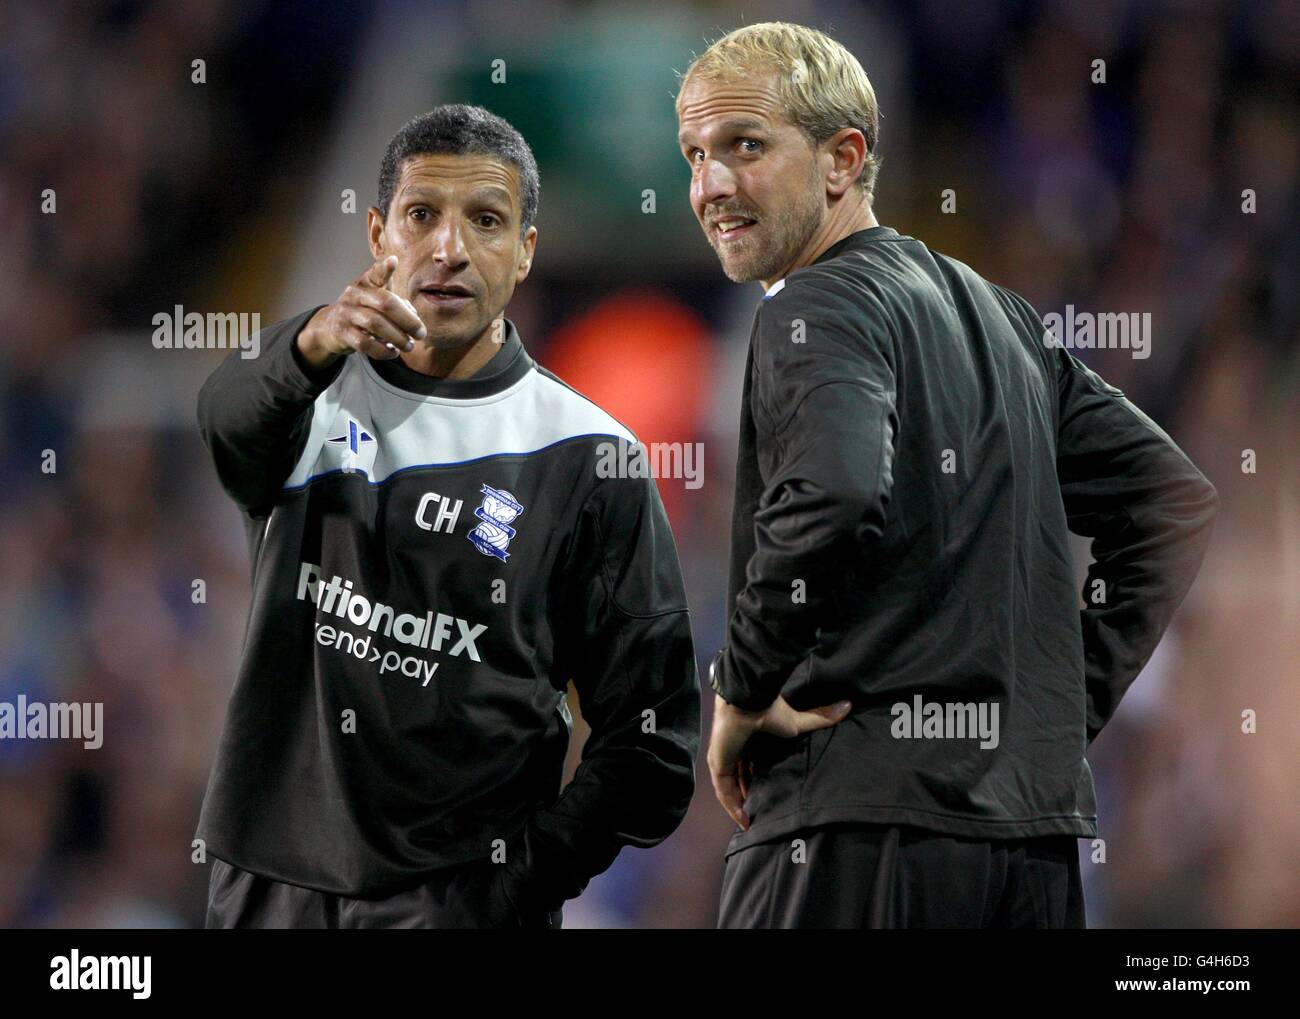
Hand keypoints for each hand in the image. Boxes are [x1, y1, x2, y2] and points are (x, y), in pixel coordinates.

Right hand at [297, 254, 426, 368]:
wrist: (330, 327)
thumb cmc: (363, 312)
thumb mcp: (377, 301)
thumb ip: (398, 304)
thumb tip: (415, 318)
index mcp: (366, 283)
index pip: (375, 273)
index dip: (384, 268)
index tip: (393, 261)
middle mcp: (354, 294)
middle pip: (384, 302)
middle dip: (407, 320)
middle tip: (421, 334)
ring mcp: (346, 312)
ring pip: (375, 323)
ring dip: (397, 337)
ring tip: (409, 346)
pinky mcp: (341, 332)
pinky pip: (365, 343)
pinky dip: (383, 350)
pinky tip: (393, 353)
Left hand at [707, 692, 851, 830]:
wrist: (748, 702)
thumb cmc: (771, 710)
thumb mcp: (800, 722)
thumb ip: (821, 718)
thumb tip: (848, 706)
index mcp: (751, 740)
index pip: (752, 764)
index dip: (760, 779)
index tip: (772, 793)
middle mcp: (735, 749)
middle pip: (740, 778)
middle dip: (750, 795)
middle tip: (763, 812)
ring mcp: (724, 758)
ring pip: (730, 788)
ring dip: (741, 805)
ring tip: (754, 823)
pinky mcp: (718, 765)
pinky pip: (724, 792)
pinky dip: (733, 807)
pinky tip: (744, 822)